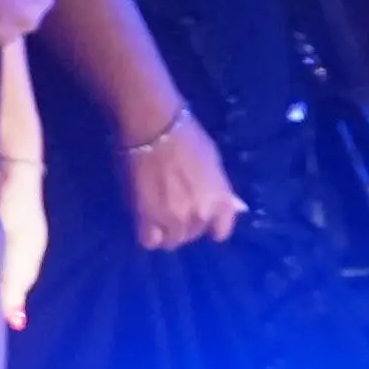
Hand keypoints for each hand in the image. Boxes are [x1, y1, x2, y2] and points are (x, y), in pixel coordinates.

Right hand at [114, 108, 247, 253]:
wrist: (155, 127)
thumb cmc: (187, 137)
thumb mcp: (213, 163)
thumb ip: (217, 188)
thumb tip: (222, 204)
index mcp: (221, 201)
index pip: (221, 231)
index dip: (211, 226)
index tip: (203, 218)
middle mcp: (200, 215)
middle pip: (193, 235)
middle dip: (186, 224)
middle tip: (176, 205)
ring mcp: (173, 220)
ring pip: (171, 241)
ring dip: (166, 230)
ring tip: (159, 212)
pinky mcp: (147, 218)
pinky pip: (149, 240)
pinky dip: (148, 233)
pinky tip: (146, 219)